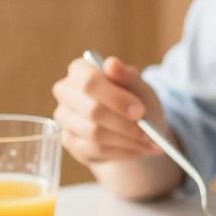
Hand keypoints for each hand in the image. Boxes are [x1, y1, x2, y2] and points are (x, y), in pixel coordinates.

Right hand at [52, 54, 168, 170]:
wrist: (135, 128)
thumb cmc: (135, 101)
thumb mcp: (139, 88)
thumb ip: (127, 77)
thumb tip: (111, 63)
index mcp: (80, 70)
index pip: (90, 82)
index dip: (116, 98)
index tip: (140, 111)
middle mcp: (66, 92)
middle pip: (91, 111)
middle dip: (124, 124)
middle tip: (149, 133)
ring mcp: (65, 118)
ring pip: (94, 133)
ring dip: (127, 140)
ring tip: (150, 142)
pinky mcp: (69, 141)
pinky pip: (96, 150)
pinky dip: (123, 151)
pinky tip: (139, 149)